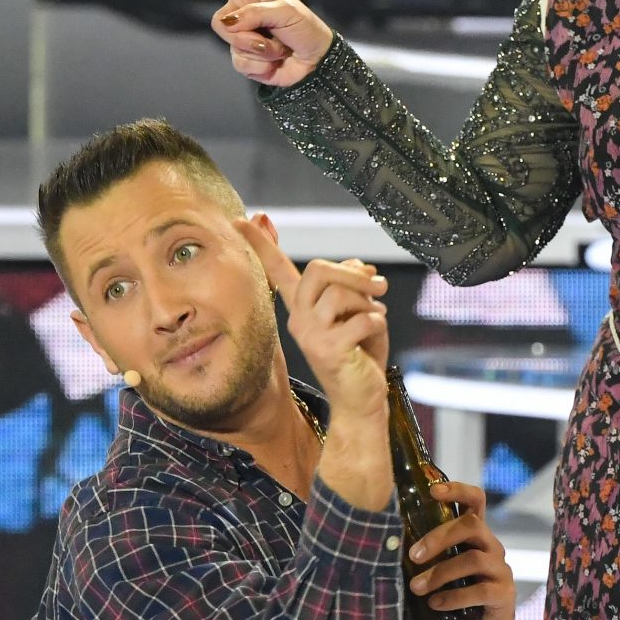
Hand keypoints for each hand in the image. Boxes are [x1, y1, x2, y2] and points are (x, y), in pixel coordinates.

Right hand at [170, 0, 335, 88]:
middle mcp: (240, 11)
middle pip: (220, 23)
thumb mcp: (286, 12)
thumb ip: (255, 13)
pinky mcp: (244, 59)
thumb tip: (228, 23)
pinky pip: (240, 64)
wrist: (316, 61)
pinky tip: (274, 63)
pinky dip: (261, 66)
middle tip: (274, 36)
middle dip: (248, 34)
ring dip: (261, 51)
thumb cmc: (305, 28)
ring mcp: (240, 36)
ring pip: (232, 45)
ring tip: (279, 48)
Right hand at [235, 217, 388, 425]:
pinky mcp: (328, 351)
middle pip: (319, 269)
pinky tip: (374, 337)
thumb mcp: (358, 312)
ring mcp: (311, 336)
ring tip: (376, 317)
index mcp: (302, 308)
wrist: (363, 399)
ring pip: (341, 294)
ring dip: (369, 302)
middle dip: (353, 273)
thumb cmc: (361, 355)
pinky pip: (361, 318)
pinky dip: (377, 322)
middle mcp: (299, 320)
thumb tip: (358, 264)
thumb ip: (352, 286)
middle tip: (378, 286)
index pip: (278, 270)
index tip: (242, 219)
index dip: (262, 244)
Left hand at [407, 480, 517, 619]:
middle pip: (472, 525)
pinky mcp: (504, 596)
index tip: (432, 491)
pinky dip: (454, 596)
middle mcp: (492, 548)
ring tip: (417, 588)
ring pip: (473, 558)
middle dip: (439, 537)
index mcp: (474, 537)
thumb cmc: (449, 603)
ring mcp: (501, 571)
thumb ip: (421, 560)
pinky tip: (435, 604)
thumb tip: (385, 546)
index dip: (457, 490)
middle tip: (412, 556)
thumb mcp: (434, 577)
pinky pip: (481, 590)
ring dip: (440, 572)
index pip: (474, 501)